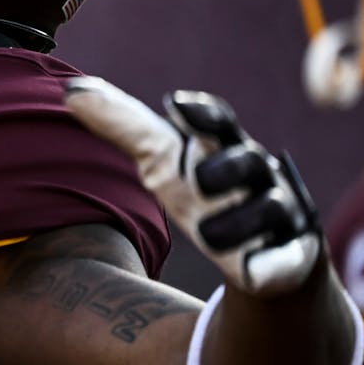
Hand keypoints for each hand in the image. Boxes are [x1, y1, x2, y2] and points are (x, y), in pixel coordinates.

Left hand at [65, 76, 321, 295]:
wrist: (262, 257)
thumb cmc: (207, 194)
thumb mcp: (166, 162)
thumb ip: (125, 128)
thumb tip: (70, 91)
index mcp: (225, 148)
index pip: (218, 122)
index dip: (201, 114)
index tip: (176, 104)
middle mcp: (259, 175)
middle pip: (248, 161)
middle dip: (224, 170)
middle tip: (199, 182)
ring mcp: (281, 214)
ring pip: (270, 209)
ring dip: (235, 224)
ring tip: (210, 235)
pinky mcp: (293, 256)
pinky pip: (285, 260)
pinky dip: (270, 266)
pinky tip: (255, 273)